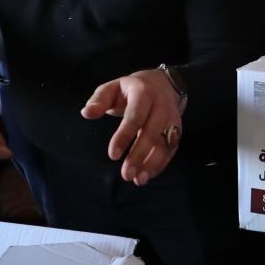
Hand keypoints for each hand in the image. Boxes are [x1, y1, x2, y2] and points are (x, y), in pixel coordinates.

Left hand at [82, 69, 183, 185]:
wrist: (162, 84)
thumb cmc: (131, 89)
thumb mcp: (112, 88)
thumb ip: (98, 100)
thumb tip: (86, 113)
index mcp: (143, 93)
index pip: (134, 117)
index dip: (124, 137)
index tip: (112, 155)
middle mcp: (161, 106)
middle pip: (151, 133)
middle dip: (139, 156)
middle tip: (126, 174)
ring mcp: (172, 119)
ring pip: (164, 144)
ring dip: (152, 164)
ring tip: (138, 180)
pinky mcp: (177, 130)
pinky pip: (171, 149)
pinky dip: (161, 164)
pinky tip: (148, 175)